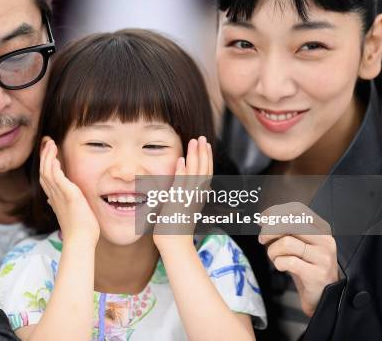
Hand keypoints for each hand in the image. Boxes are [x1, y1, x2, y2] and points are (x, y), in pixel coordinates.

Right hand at [40, 137, 99, 244]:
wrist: (81, 242)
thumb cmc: (79, 231)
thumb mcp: (68, 214)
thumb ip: (60, 204)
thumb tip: (51, 200)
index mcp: (55, 198)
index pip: (46, 176)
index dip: (45, 162)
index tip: (49, 151)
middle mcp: (54, 196)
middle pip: (43, 171)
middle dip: (44, 155)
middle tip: (47, 141)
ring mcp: (59, 195)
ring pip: (47, 171)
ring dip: (48, 156)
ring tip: (51, 144)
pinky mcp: (68, 195)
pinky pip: (56, 177)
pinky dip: (54, 167)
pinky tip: (56, 158)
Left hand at [153, 136, 212, 250]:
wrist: (175, 244)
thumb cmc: (174, 229)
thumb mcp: (181, 208)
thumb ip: (182, 196)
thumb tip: (179, 189)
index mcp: (198, 196)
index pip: (205, 173)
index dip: (206, 158)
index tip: (205, 146)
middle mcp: (196, 196)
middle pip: (203, 169)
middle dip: (203, 152)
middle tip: (202, 137)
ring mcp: (188, 198)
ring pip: (195, 173)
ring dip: (195, 156)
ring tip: (194, 141)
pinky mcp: (178, 202)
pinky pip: (182, 184)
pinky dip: (182, 171)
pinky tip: (182, 160)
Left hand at [259, 202, 338, 316]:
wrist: (323, 295)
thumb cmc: (306, 266)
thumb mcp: (297, 244)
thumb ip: (284, 230)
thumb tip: (263, 219)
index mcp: (321, 229)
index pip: (297, 210)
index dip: (276, 212)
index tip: (263, 219)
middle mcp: (325, 240)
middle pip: (290, 223)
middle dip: (269, 231)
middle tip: (262, 240)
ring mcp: (323, 257)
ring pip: (286, 242)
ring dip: (272, 251)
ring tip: (275, 258)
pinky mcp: (317, 274)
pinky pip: (288, 261)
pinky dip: (279, 263)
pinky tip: (282, 267)